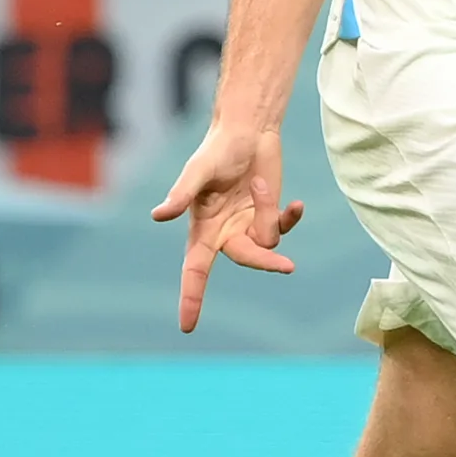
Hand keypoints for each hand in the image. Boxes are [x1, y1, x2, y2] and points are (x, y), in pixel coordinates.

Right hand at [153, 119, 304, 331]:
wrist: (249, 131)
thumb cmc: (218, 149)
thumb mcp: (199, 170)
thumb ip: (181, 195)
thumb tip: (158, 216)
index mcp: (202, 228)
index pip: (195, 270)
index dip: (191, 298)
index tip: (186, 325)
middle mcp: (225, 233)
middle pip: (247, 258)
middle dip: (264, 259)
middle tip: (287, 267)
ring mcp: (249, 225)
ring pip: (269, 241)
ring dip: (268, 211)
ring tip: (258, 184)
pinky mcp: (270, 215)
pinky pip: (285, 228)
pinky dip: (291, 217)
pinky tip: (297, 204)